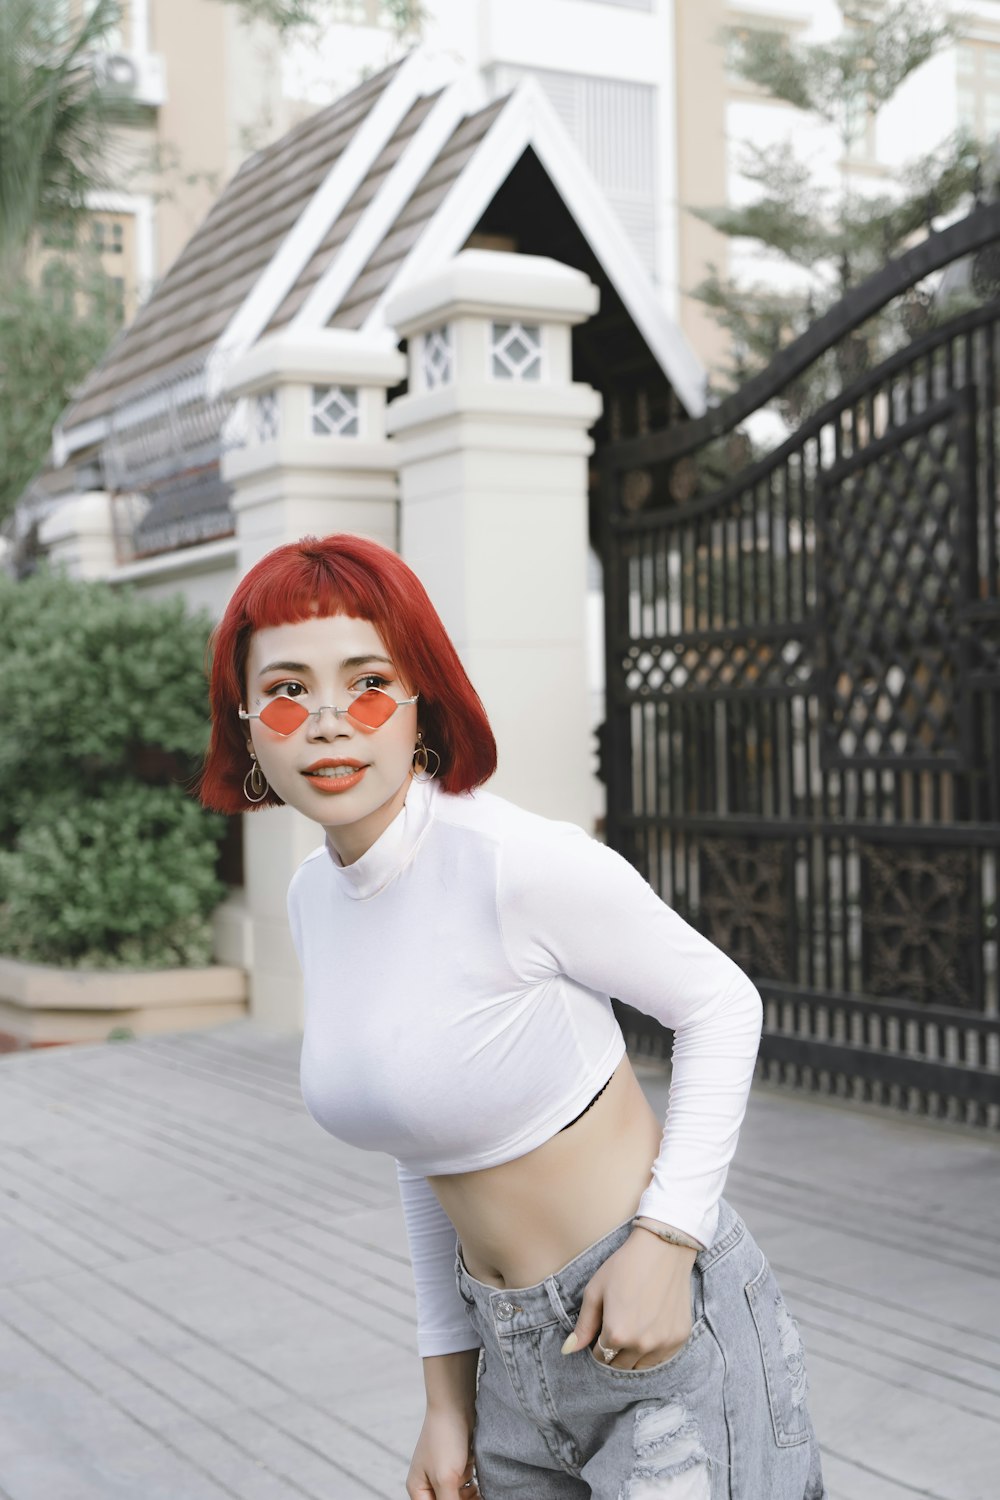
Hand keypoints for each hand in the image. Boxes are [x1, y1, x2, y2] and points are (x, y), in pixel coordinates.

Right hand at [406, 1404, 479, 1499]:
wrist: (456, 1404)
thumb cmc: (445, 1438)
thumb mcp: (446, 1479)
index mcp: (418, 1489)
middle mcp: (429, 1484)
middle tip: (478, 1499)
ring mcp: (444, 1475)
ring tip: (483, 1495)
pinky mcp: (458, 1467)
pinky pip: (467, 1489)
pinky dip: (476, 1493)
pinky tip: (486, 1491)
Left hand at [561, 1229, 697, 1369]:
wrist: (663, 1249)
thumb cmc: (624, 1266)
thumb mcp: (596, 1291)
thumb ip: (583, 1325)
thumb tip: (568, 1351)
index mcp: (617, 1334)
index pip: (600, 1356)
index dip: (598, 1342)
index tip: (604, 1325)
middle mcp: (641, 1344)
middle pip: (620, 1365)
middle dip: (615, 1350)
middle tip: (619, 1325)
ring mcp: (663, 1343)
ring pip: (641, 1366)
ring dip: (634, 1353)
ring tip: (634, 1326)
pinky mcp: (680, 1338)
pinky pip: (661, 1358)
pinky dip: (654, 1349)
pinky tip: (652, 1327)